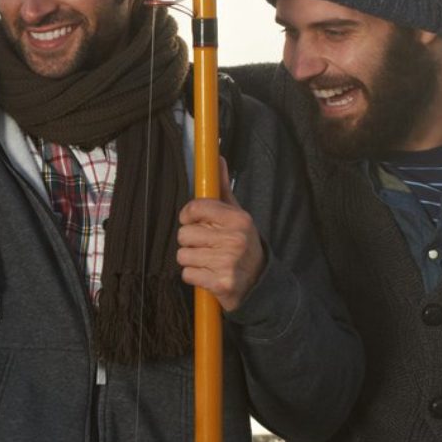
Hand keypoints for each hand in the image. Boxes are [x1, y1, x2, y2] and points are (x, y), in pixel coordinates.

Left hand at [175, 160, 265, 312]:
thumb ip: (222, 188)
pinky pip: (187, 274)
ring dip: (191, 260)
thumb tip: (217, 158)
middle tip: (206, 246)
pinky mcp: (221, 283)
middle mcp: (234, 239)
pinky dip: (194, 277)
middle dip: (190, 241)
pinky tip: (209, 275)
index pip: (196, 208)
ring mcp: (228, 262)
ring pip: (183, 255)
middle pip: (184, 234)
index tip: (191, 220)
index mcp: (237, 219)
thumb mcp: (237, 215)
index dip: (187, 215)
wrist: (259, 282)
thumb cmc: (241, 244)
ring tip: (208, 261)